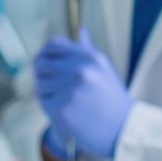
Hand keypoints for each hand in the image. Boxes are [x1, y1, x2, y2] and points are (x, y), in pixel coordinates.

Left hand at [33, 29, 131, 158]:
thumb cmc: (111, 99)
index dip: (44, 53)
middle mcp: (81, 69)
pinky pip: (44, 104)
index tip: (44, 63)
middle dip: (41, 76)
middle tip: (51, 88)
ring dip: (46, 95)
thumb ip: (87, 50)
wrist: (122, 130)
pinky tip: (67, 114)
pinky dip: (51, 110)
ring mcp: (71, 90)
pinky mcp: (62, 110)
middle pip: (40, 64)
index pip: (53, 44)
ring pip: (39, 86)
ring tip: (64, 102)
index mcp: (90, 57)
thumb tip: (80, 30)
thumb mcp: (104, 69)